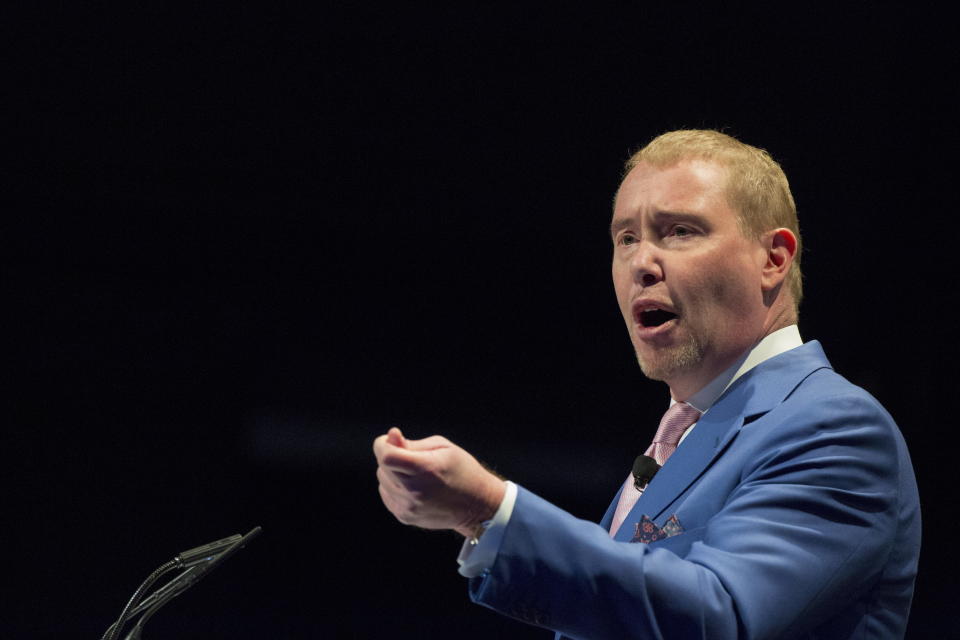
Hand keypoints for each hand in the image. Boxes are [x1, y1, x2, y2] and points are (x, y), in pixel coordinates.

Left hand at [373, 427, 505, 536]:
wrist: (477, 505)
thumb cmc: (463, 470)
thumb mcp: (443, 447)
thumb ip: (413, 443)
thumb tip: (390, 436)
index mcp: (426, 469)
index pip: (386, 456)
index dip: (383, 444)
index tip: (392, 439)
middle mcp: (415, 491)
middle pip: (383, 467)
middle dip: (392, 456)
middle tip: (413, 458)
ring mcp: (409, 507)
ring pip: (382, 480)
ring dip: (393, 473)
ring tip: (416, 474)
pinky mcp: (405, 517)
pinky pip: (386, 494)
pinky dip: (394, 487)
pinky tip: (413, 487)